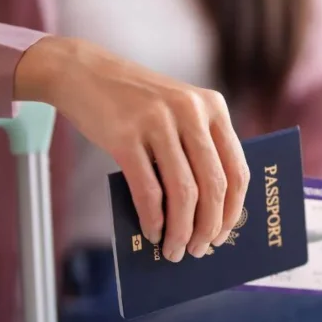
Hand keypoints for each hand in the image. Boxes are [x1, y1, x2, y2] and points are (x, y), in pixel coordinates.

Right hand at [15, 36, 247, 261]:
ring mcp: (158, 122)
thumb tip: (208, 212)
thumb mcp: (179, 111)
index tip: (225, 234)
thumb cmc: (135, 102)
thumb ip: (197, 147)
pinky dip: (153, 219)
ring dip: (181, 230)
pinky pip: (148, 190)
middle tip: (200, 250)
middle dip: (209, 226)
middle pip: (214, 185)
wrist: (84, 71)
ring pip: (183, 192)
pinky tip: (151, 233)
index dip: (233, 209)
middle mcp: (191, 113)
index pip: (237, 169)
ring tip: (173, 250)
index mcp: (213, 108)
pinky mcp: (125, 136)